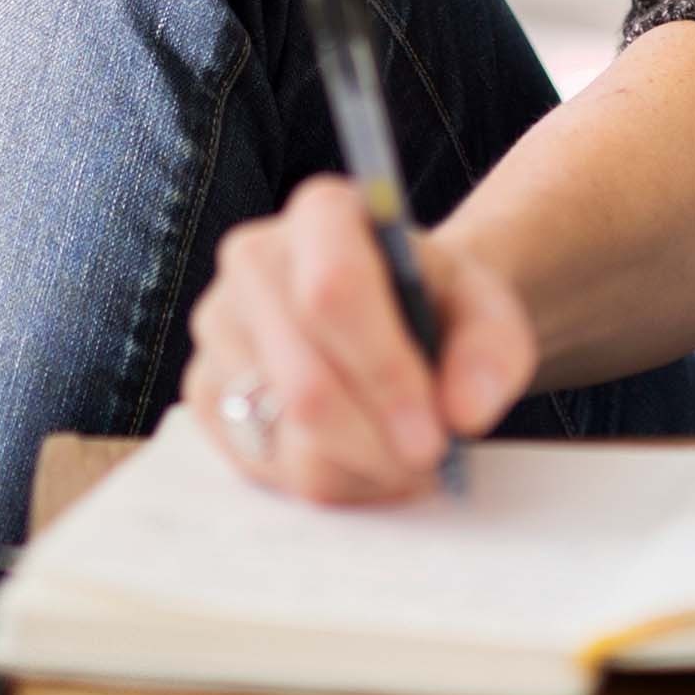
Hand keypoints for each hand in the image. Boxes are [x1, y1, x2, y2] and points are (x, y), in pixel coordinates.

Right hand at [178, 175, 538, 503]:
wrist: (395, 314)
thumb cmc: (435, 306)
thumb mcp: (486, 311)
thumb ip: (493, 351)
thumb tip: (463, 412)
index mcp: (323, 213)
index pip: (334, 292)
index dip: (384, 372)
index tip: (435, 432)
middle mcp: (252, 258)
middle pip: (303, 379)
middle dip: (376, 442)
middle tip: (429, 465)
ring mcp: (217, 326)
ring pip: (283, 435)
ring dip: (357, 468)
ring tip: (403, 460)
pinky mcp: (202, 389)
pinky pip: (258, 465)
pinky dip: (324, 481)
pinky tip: (360, 461)